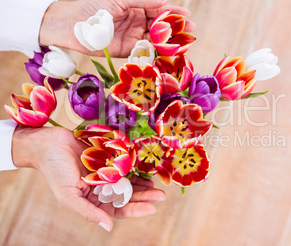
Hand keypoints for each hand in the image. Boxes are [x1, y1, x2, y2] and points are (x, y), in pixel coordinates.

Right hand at [12, 126, 165, 231]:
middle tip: (162, 195)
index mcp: (92, 200)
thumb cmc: (54, 171)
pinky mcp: (107, 157)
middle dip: (144, 196)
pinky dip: (135, 168)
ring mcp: (105, 172)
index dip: (135, 210)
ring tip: (157, 185)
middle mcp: (101, 188)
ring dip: (143, 184)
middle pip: (127, 196)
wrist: (47, 144)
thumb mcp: (68, 195)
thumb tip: (108, 227)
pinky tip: (146, 170)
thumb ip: (88, 212)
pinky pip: (125, 164)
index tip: (152, 208)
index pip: (118, 209)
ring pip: (128, 181)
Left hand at [39, 0, 195, 56]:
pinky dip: (156, 53)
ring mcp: (134, 38)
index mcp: (137, 8)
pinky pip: (145, 52)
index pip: (159, 11)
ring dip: (170, 42)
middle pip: (161, 27)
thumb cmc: (95, 8)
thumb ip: (143, 1)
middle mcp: (138, 23)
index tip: (188, 16)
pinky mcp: (127, 52)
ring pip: (156, 40)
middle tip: (191, 32)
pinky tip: (168, 55)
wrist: (73, 26)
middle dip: (176, 29)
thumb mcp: (120, 0)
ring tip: (184, 44)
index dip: (174, 14)